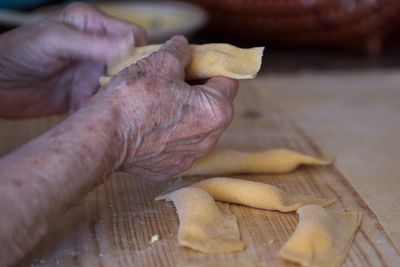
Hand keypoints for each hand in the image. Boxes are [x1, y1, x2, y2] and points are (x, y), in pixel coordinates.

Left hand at [0, 2, 145, 117]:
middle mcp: (97, 49)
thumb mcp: (55, 41)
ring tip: (95, 100)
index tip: (137, 69)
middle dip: (129, 78)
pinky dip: (97, 109)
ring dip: (111, 96)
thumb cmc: (18, 52)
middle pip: (131, 63)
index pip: (133, 36)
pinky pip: (102, 103)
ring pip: (119, 86)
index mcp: (93, 25)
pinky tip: (80, 109)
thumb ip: (92, 43)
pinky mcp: (84, 95)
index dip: (140, 51)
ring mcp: (91, 73)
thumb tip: (130, 45)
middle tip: (118, 89)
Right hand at [97, 35, 237, 179]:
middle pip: (212, 106)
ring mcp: (189, 157)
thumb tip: (183, 47)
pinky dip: (168, 134)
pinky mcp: (170, 168)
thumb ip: (180, 51)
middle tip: (173, 80)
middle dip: (198, 91)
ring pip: (195, 127)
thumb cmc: (135, 98)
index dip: (211, 67)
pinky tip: (149, 125)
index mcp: (216, 111)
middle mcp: (209, 139)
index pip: (227, 81)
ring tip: (159, 103)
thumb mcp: (161, 62)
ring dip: (184, 113)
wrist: (104, 137)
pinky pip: (177, 145)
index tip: (194, 64)